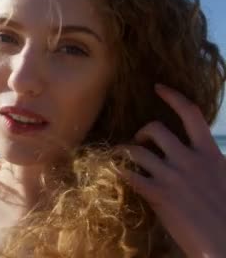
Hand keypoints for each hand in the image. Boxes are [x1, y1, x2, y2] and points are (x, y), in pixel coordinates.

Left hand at [119, 84, 225, 257]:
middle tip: (141, 142)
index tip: (158, 87)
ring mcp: (172, 177)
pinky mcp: (158, 195)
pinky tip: (115, 172)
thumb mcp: (225, 177)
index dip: (173, 97)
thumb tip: (208, 155)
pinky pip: (128, 174)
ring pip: (137, 150)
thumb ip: (212, 163)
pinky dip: (118, 171)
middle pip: (156, 129)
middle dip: (143, 132)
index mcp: (210, 154)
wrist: (225, 243)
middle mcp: (189, 161)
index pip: (191, 114)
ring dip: (127, 151)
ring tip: (126, 158)